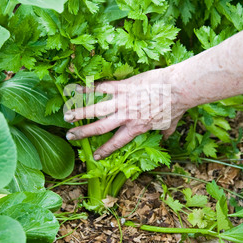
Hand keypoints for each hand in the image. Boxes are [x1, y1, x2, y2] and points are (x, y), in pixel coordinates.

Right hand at [64, 67, 185, 159]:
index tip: (94, 156)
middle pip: (99, 128)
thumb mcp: (170, 124)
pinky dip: (88, 89)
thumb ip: (165, 132)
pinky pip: (102, 88)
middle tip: (70, 136)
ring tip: (66, 116)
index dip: (104, 150)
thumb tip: (166, 138)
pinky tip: (76, 89)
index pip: (117, 142)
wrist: (177, 89)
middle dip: (83, 133)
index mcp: (136, 128)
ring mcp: (122, 101)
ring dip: (79, 113)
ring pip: (96, 109)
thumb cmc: (175, 106)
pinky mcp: (122, 87)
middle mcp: (125, 117)